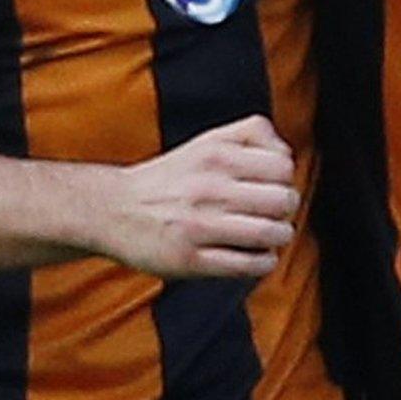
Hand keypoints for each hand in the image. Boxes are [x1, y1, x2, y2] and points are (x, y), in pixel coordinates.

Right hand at [97, 115, 298, 278]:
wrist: (111, 209)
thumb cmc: (171, 178)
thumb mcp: (209, 141)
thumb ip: (253, 135)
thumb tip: (288, 154)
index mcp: (216, 155)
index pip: (283, 166)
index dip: (285, 179)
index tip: (273, 187)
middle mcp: (208, 188)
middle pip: (283, 200)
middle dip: (286, 210)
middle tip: (274, 214)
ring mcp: (198, 225)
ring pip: (270, 233)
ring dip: (279, 237)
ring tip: (267, 236)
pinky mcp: (189, 260)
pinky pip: (248, 264)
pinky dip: (263, 262)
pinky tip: (255, 255)